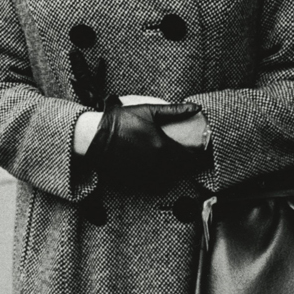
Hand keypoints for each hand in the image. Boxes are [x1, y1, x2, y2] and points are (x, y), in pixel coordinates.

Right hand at [82, 97, 207, 191]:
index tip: (199, 150)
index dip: (197, 155)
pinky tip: (158, 170)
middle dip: (188, 165)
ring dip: (175, 173)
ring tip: (173, 163)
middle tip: (187, 157)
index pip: (190, 158)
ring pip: (170, 180)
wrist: (95, 137)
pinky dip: (161, 180)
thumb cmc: (121, 121)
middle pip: (182, 171)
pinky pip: (156, 186)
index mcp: (163, 147)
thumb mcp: (147, 110)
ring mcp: (146, 174)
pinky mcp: (136, 181)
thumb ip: (174, 110)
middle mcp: (157, 164)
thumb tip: (195, 107)